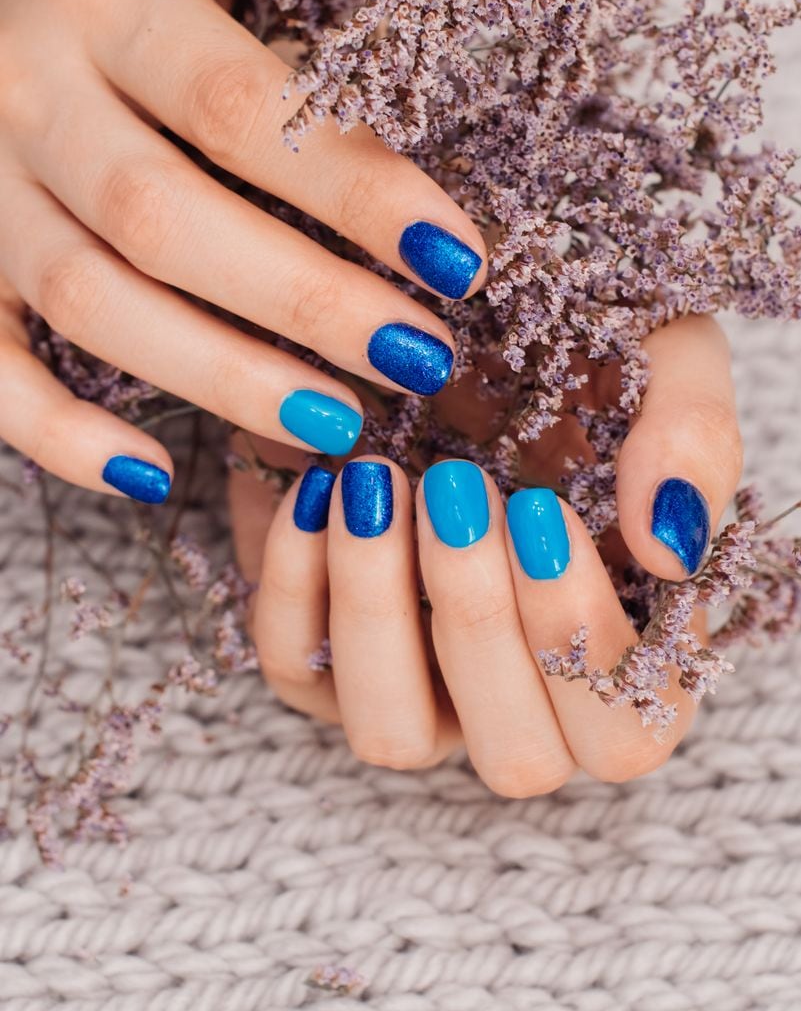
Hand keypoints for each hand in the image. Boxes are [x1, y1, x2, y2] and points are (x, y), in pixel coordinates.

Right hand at [0, 0, 484, 502]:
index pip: (240, 107)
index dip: (352, 187)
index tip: (458, 256)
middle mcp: (28, 96)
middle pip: (165, 220)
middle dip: (302, 301)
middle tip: (417, 357)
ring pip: (91, 305)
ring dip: (218, 378)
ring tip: (339, 425)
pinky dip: (58, 437)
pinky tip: (154, 475)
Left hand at [230, 313, 742, 793]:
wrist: (467, 326)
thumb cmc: (589, 358)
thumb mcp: (666, 364)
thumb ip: (692, 444)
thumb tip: (666, 547)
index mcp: (626, 659)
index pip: (623, 727)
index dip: (576, 632)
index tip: (540, 509)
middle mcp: (524, 703)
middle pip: (515, 756)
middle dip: (477, 618)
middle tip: (455, 486)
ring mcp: (418, 693)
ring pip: (391, 732)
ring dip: (378, 610)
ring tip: (374, 483)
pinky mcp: (321, 659)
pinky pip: (296, 664)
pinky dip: (295, 584)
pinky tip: (318, 486)